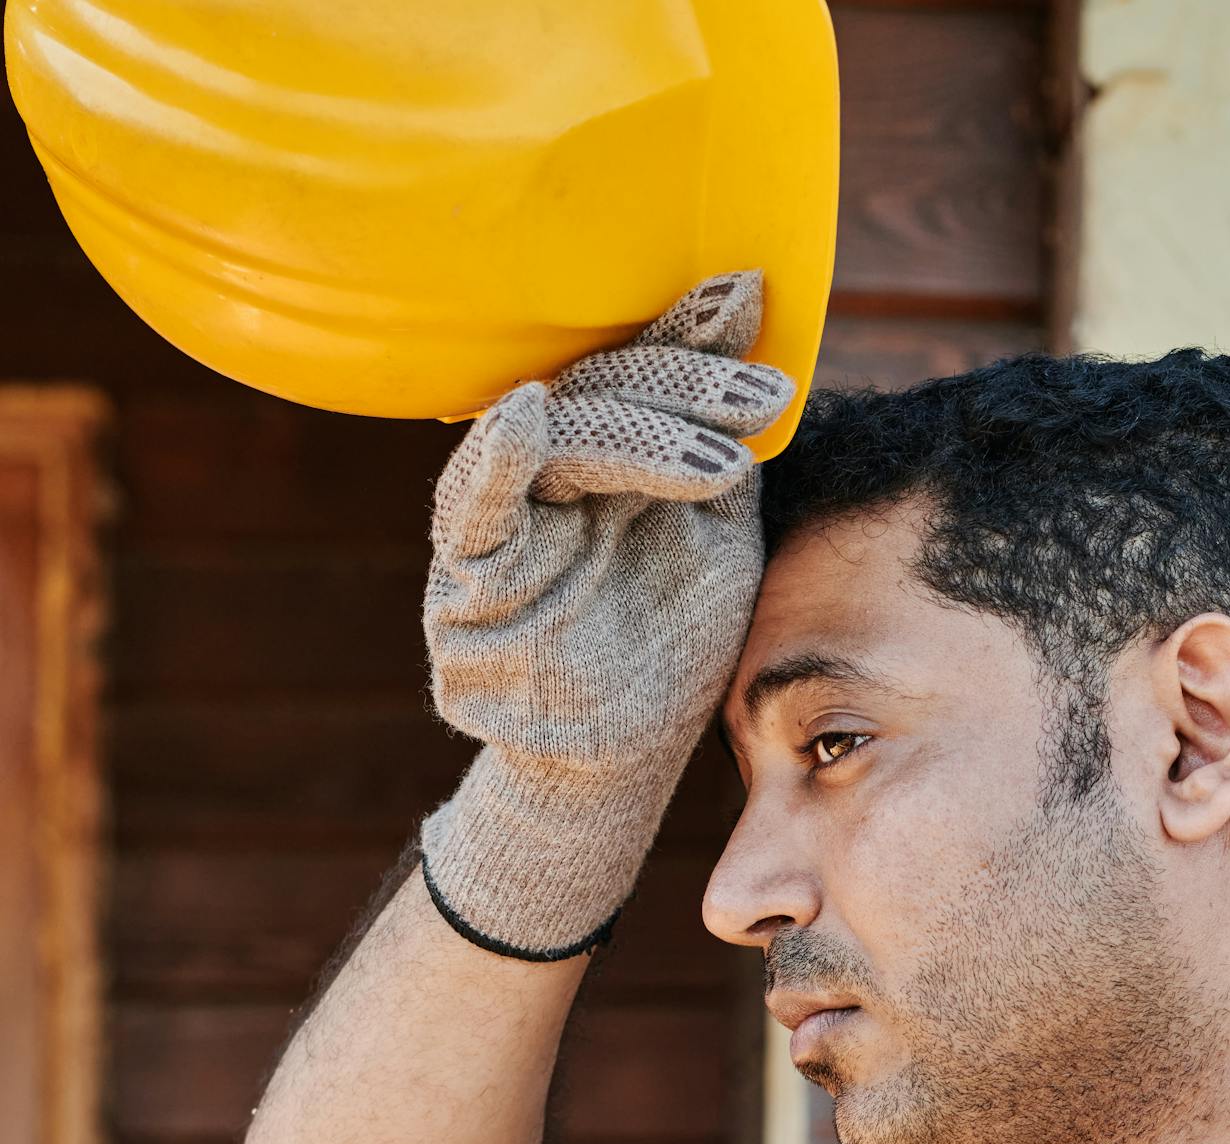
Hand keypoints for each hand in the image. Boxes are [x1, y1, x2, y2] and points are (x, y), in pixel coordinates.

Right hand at [419, 270, 792, 960]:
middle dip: (684, 385)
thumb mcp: (718, 539)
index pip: (641, 369)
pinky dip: (493, 459)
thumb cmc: (670, 648)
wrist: (621, 759)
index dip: (688, 334)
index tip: (749, 297)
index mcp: (603, 446)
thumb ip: (724, 450)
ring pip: (557, 434)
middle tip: (759, 395)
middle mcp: (545, 462)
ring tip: (716, 461)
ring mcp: (502, 510)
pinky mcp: (468, 571)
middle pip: (604, 388)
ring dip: (638, 434)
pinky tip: (525, 414)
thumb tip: (748, 337)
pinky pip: (473, 504)